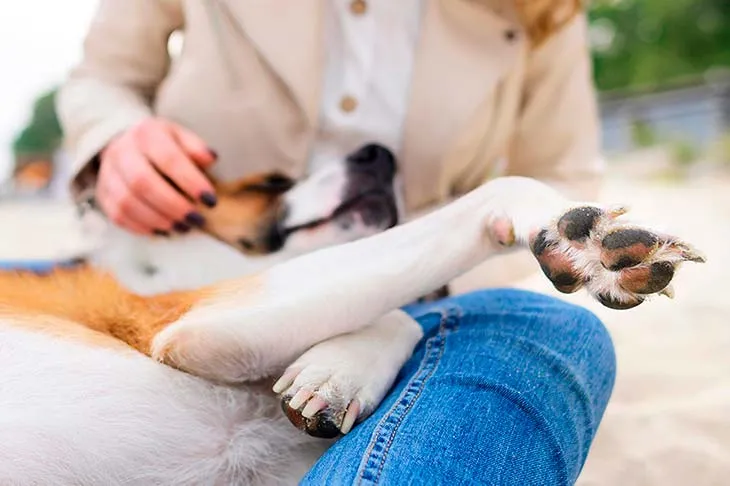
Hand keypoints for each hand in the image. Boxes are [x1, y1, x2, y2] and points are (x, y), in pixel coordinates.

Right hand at [96, 117, 217, 234]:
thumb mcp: (182, 137)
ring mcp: (109, 173)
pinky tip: (163, 230)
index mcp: (147, 133)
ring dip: (159, 220)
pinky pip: (118, 216)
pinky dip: (143, 227)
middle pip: (143, 182)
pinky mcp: (103, 194)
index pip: (168, 158)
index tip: (210, 200)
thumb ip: (197, 148)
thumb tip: (210, 159)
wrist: (126, 144)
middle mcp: (122, 151)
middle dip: (173, 205)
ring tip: (182, 227)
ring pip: (128, 203)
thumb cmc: (163, 144)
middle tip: (197, 219)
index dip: (191, 181)